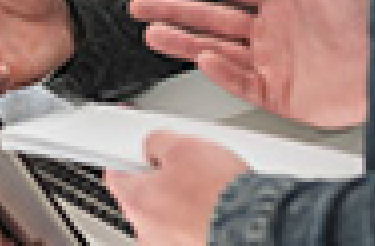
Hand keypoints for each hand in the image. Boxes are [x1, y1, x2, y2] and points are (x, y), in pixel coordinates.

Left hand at [103, 130, 248, 245]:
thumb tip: (153, 146)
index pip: (116, 175)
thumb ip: (157, 142)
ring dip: (182, 203)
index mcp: (137, 202)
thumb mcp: (185, 146)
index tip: (138, 153)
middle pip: (143, 197)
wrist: (258, 224)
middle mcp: (147, 231)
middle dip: (161, 181)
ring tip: (208, 191)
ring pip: (167, 216)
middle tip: (186, 169)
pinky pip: (186, 231)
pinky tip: (216, 210)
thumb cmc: (222, 193)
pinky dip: (197, 221)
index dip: (129, 159)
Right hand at [128, 0, 371, 127]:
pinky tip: (202, 58)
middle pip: (212, 18)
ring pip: (217, 50)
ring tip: (153, 32)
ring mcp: (275, 63)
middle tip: (142, 4)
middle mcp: (273, 31)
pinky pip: (241, 82)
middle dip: (175, 10)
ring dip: (184, 40)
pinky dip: (220, 72)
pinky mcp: (281, 94)